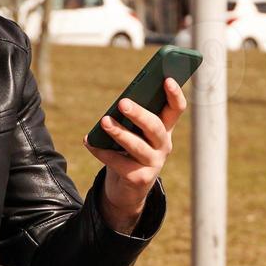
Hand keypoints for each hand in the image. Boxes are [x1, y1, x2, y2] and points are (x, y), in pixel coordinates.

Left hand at [81, 77, 186, 221]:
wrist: (128, 187)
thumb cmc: (129, 149)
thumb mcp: (134, 132)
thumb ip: (131, 117)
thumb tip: (120, 103)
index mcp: (165, 128)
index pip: (176, 109)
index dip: (175, 94)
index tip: (167, 79)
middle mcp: (164, 145)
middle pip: (155, 127)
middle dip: (138, 114)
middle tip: (122, 102)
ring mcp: (154, 163)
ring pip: (137, 146)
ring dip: (119, 132)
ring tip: (104, 121)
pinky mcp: (140, 178)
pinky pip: (119, 162)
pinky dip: (102, 151)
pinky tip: (89, 141)